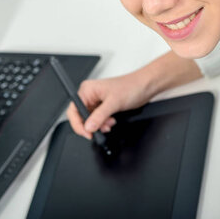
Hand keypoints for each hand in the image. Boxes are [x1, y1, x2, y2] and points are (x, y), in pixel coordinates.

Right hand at [66, 51, 202, 139]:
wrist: (145, 87)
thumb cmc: (131, 86)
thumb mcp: (114, 103)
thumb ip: (99, 116)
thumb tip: (88, 127)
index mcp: (87, 90)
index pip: (74, 109)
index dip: (78, 123)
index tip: (86, 133)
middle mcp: (89, 95)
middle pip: (80, 116)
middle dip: (91, 125)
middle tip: (99, 130)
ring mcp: (96, 101)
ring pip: (90, 120)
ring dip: (99, 125)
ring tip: (108, 124)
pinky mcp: (103, 106)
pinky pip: (97, 119)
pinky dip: (103, 124)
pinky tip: (111, 122)